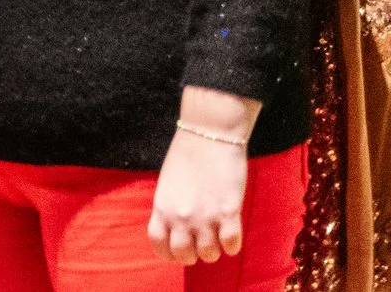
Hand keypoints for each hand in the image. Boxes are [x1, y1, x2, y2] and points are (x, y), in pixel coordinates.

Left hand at [150, 130, 248, 263]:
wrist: (208, 135)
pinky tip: (231, 234)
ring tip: (216, 238)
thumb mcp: (167, 184)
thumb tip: (176, 228)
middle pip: (183, 255)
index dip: (167, 253)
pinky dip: (232, 245)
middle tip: (199, 246)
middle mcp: (180, 216)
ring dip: (213, 250)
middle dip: (192, 255)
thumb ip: (170, 207)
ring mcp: (205, 217)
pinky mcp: (228, 212)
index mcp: (161, 207)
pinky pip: (231, 245)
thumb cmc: (186, 155)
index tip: (176, 252)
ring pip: (209, 254)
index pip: (158, 244)